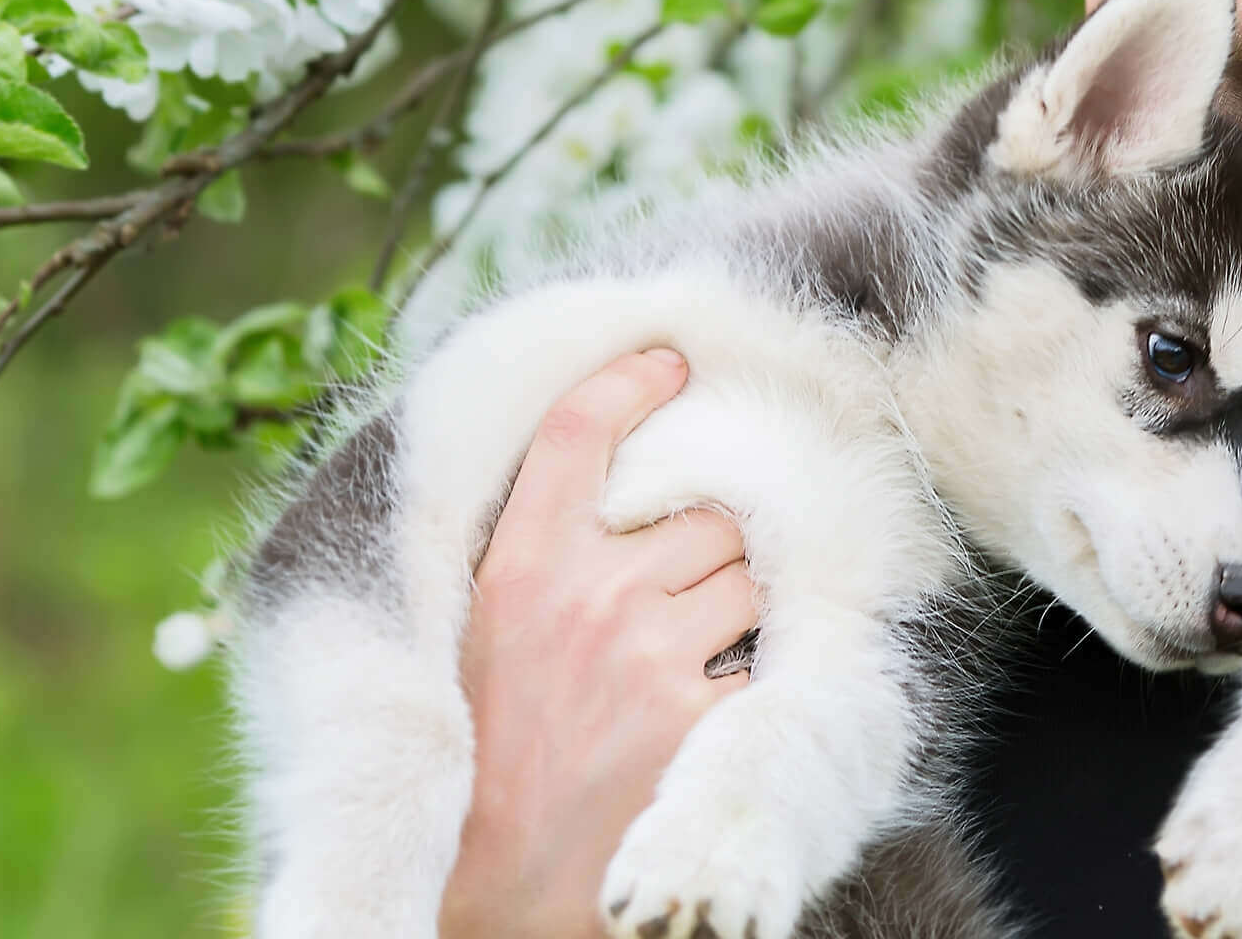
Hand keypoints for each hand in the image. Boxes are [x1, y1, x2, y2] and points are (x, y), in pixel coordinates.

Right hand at [439, 349, 761, 938]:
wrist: (490, 878)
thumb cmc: (483, 751)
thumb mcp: (480, 631)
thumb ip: (536, 552)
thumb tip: (606, 484)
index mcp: (515, 565)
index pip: (576, 429)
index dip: (629, 381)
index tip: (668, 362)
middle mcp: (586, 593)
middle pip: (702, 512)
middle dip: (704, 548)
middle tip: (667, 602)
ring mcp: (649, 652)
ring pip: (747, 574)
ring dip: (735, 607)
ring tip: (682, 661)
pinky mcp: (700, 714)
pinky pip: (762, 656)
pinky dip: (746, 679)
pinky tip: (698, 714)